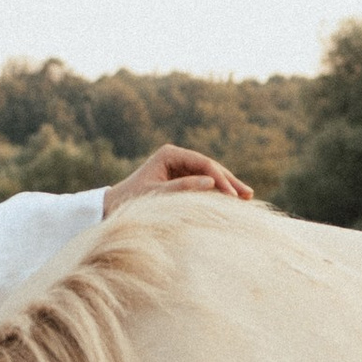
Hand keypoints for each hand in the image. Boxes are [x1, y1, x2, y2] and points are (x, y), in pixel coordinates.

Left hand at [103, 145, 253, 216]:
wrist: (113, 206)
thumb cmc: (131, 201)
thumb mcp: (156, 196)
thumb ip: (182, 188)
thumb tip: (211, 184)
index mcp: (169, 154)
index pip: (202, 163)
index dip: (220, 178)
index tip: (232, 195)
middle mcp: (176, 156)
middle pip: (209, 167)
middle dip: (229, 181)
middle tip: (247, 195)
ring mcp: (179, 166)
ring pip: (209, 175)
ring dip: (227, 186)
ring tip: (247, 197)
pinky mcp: (180, 178)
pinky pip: (203, 184)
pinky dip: (217, 192)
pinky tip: (232, 199)